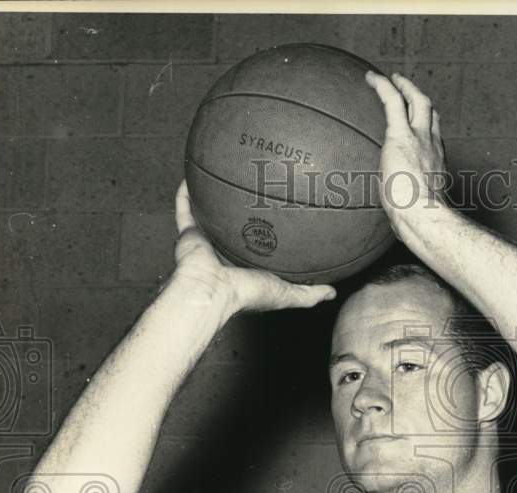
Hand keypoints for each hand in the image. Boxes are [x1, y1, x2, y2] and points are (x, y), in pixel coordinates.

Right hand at [172, 180, 335, 317]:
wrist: (211, 292)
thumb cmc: (246, 294)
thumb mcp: (286, 293)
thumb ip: (309, 293)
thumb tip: (332, 291)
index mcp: (245, 265)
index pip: (261, 244)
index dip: (271, 231)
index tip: (283, 214)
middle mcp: (225, 253)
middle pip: (235, 226)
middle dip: (243, 209)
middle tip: (256, 186)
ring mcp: (206, 242)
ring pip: (210, 215)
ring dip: (215, 197)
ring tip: (225, 173)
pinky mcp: (188, 235)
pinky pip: (185, 208)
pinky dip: (186, 193)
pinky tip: (193, 174)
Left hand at [365, 71, 447, 239]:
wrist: (424, 218)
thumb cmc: (420, 225)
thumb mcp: (414, 214)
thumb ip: (406, 210)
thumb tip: (397, 226)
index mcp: (436, 165)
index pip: (433, 139)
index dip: (426, 128)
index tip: (417, 126)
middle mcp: (433, 147)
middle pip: (431, 114)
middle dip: (419, 98)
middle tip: (406, 89)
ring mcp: (421, 139)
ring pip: (417, 101)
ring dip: (404, 87)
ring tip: (390, 79)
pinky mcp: (401, 136)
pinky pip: (393, 101)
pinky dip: (383, 86)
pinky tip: (370, 78)